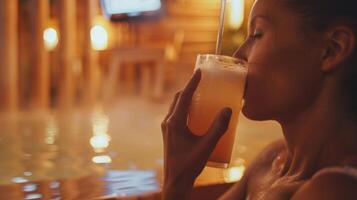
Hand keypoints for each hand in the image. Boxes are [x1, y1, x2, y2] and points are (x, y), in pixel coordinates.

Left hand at [161, 69, 231, 199]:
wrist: (175, 181)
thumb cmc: (190, 165)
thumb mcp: (207, 146)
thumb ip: (218, 128)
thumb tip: (228, 109)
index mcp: (175, 122)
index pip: (183, 96)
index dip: (192, 83)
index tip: (199, 71)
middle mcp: (168, 122)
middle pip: (178, 99)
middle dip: (188, 88)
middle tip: (201, 80)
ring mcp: (167, 128)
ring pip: (175, 106)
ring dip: (186, 97)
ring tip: (200, 93)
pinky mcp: (169, 133)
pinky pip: (176, 114)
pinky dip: (184, 107)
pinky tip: (196, 112)